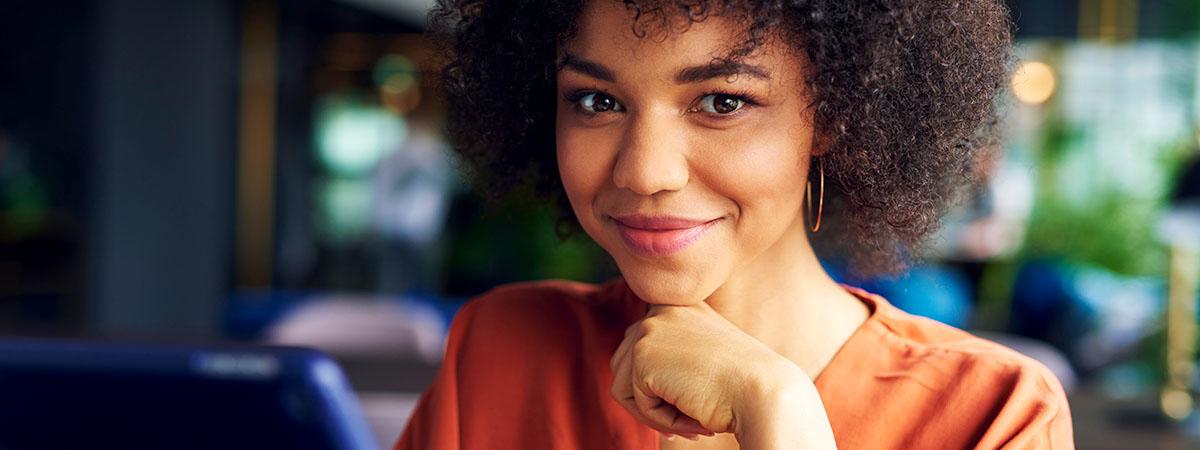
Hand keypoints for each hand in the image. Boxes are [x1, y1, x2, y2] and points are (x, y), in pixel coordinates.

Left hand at [609, 302, 829, 444]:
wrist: (764, 392)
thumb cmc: (742, 386)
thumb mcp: (704, 359)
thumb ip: (669, 359)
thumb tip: (621, 385)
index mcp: (680, 306)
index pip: (643, 349)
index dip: (660, 385)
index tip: (692, 402)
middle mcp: (661, 310)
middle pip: (625, 366)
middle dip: (652, 399)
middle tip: (691, 417)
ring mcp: (649, 329)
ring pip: (624, 386)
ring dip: (655, 412)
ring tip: (693, 418)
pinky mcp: (642, 355)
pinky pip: (635, 403)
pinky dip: (660, 420)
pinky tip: (693, 416)